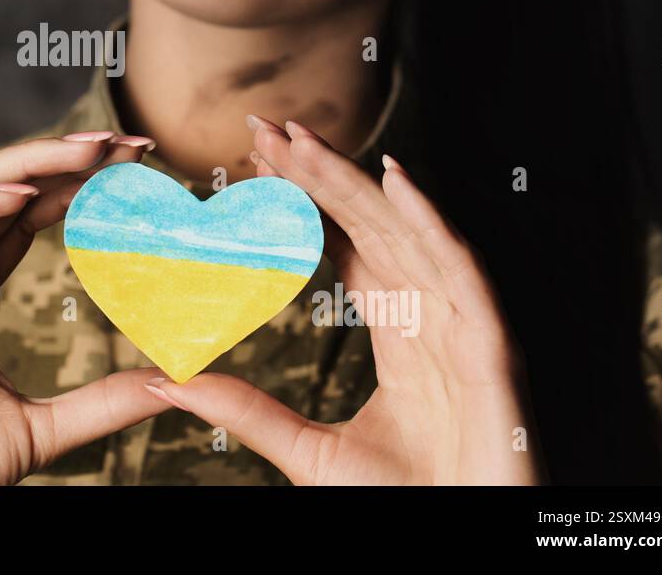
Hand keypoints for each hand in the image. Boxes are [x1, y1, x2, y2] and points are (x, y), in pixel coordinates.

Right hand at [0, 131, 171, 484]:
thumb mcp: (43, 428)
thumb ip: (102, 401)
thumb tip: (170, 384)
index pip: (26, 214)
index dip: (75, 183)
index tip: (135, 165)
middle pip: (2, 191)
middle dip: (62, 159)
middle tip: (126, 143)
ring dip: (23, 163)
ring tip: (87, 151)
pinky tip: (21, 197)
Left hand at [143, 119, 545, 484]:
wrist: (466, 545)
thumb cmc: (405, 507)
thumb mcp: (309, 452)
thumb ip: (246, 410)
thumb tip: (168, 382)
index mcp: (399, 338)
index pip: (349, 248)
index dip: (308, 203)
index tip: (258, 163)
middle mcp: (432, 320)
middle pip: (372, 229)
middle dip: (321, 175)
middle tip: (266, 129)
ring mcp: (464, 329)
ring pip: (406, 236)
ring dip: (357, 184)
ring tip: (304, 140)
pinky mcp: (493, 350)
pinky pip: (463, 274)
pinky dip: (431, 225)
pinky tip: (395, 181)